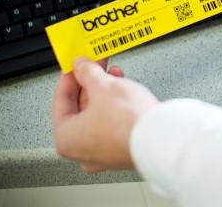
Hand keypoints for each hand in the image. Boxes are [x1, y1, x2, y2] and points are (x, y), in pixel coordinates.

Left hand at [52, 56, 158, 172]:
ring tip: (114, 75)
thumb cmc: (127, 121)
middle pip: (80, 109)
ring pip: (98, 117)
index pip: (61, 101)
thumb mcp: (103, 86)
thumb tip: (81, 66)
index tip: (76, 66)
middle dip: (91, 84)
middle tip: (97, 67)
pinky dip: (115, 108)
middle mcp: (81, 151)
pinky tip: (124, 92)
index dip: (70, 77)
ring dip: (105, 93)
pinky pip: (112, 125)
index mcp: (66, 139)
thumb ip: (88, 73)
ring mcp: (103, 154)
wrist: (160, 138)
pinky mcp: (122, 151)